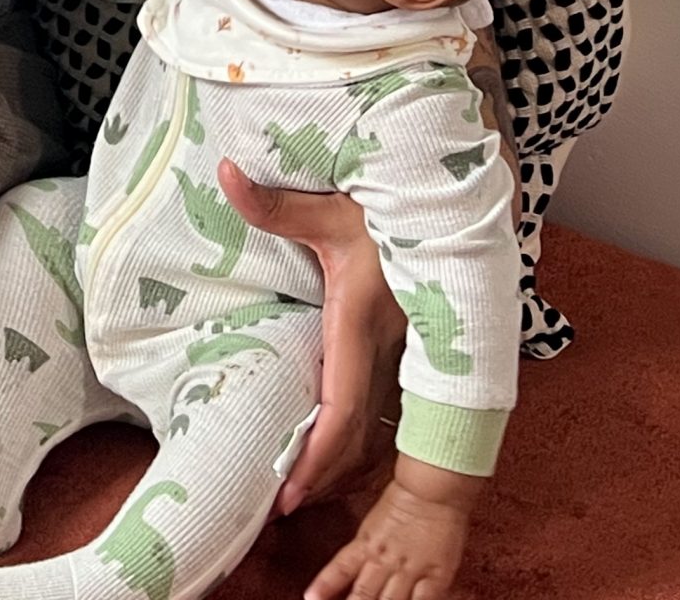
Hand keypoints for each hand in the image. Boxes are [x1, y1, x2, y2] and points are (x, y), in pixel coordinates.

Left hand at [216, 160, 403, 514]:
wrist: (454, 205)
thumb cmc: (390, 207)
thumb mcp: (331, 206)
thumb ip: (275, 203)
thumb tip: (225, 175)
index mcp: (361, 322)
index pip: (342, 408)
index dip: (316, 457)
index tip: (289, 492)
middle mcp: (389, 349)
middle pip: (360, 435)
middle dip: (324, 476)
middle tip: (284, 505)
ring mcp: (408, 355)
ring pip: (381, 430)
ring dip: (347, 464)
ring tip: (307, 491)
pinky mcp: (416, 353)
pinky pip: (393, 412)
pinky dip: (368, 441)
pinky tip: (345, 455)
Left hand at [306, 462, 479, 599]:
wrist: (432, 488)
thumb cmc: (406, 498)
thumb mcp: (375, 523)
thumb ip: (366, 548)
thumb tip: (358, 564)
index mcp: (366, 543)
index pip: (340, 569)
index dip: (324, 587)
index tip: (311, 598)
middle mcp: (384, 560)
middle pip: (363, 595)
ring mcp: (409, 570)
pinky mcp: (435, 576)